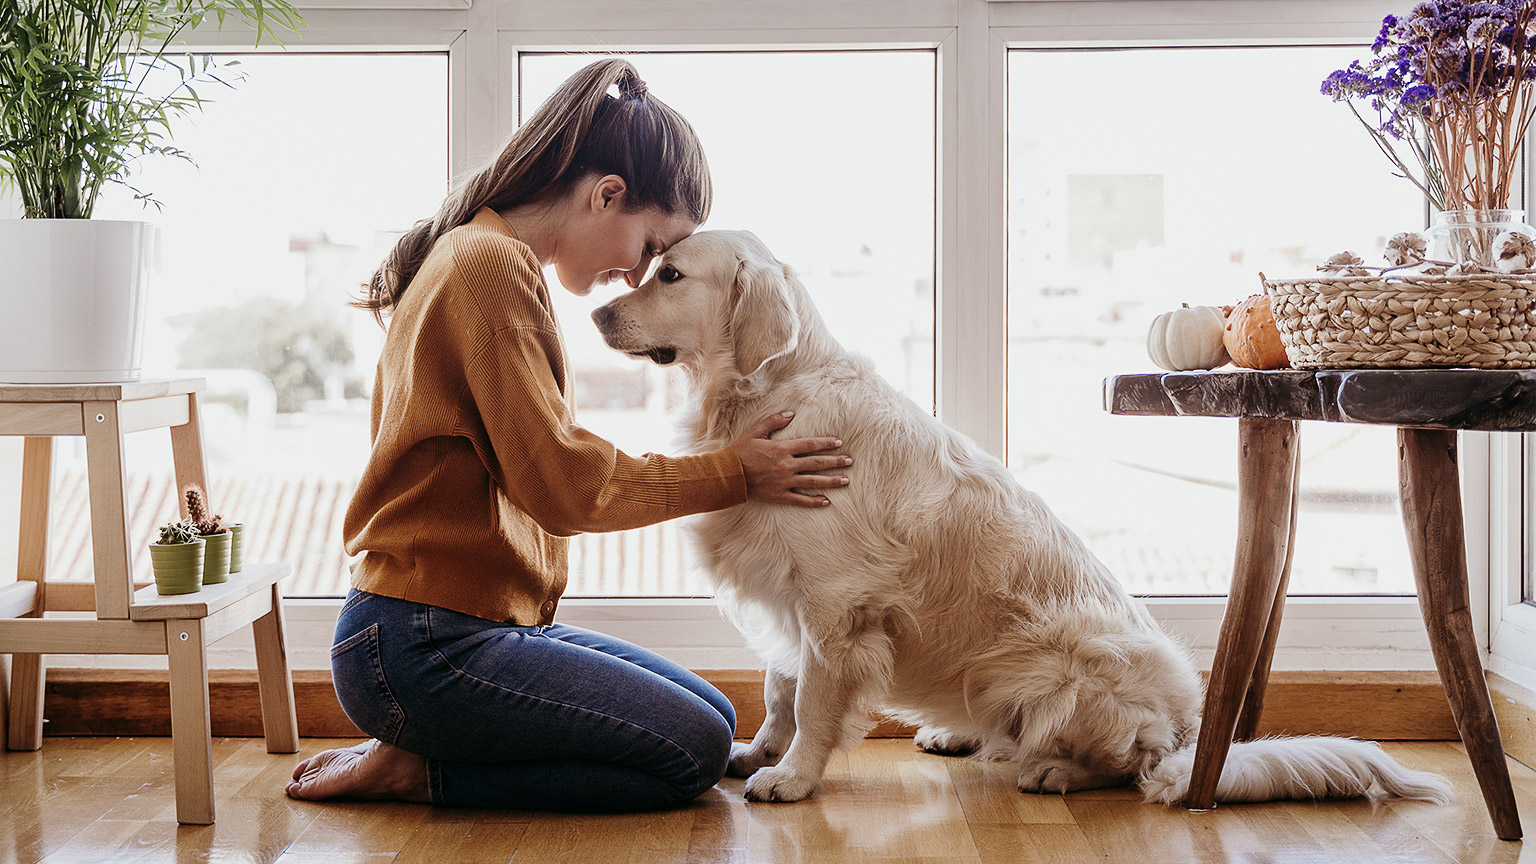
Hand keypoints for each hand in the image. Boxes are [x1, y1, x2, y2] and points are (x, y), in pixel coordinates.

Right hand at [731, 411, 850, 507]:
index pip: (810, 444)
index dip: (826, 443)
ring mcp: (784, 482)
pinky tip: (826, 501)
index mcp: (782, 448)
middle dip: (835, 462)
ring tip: (845, 481)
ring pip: (812, 481)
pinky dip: (814, 501)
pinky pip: (800, 499)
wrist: (728, 475)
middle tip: (850, 461)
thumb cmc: (740, 451)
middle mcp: (786, 465)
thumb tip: (791, 414)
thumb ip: (774, 421)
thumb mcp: (755, 432)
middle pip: (816, 463)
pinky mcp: (779, 495)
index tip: (839, 443)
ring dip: (831, 481)